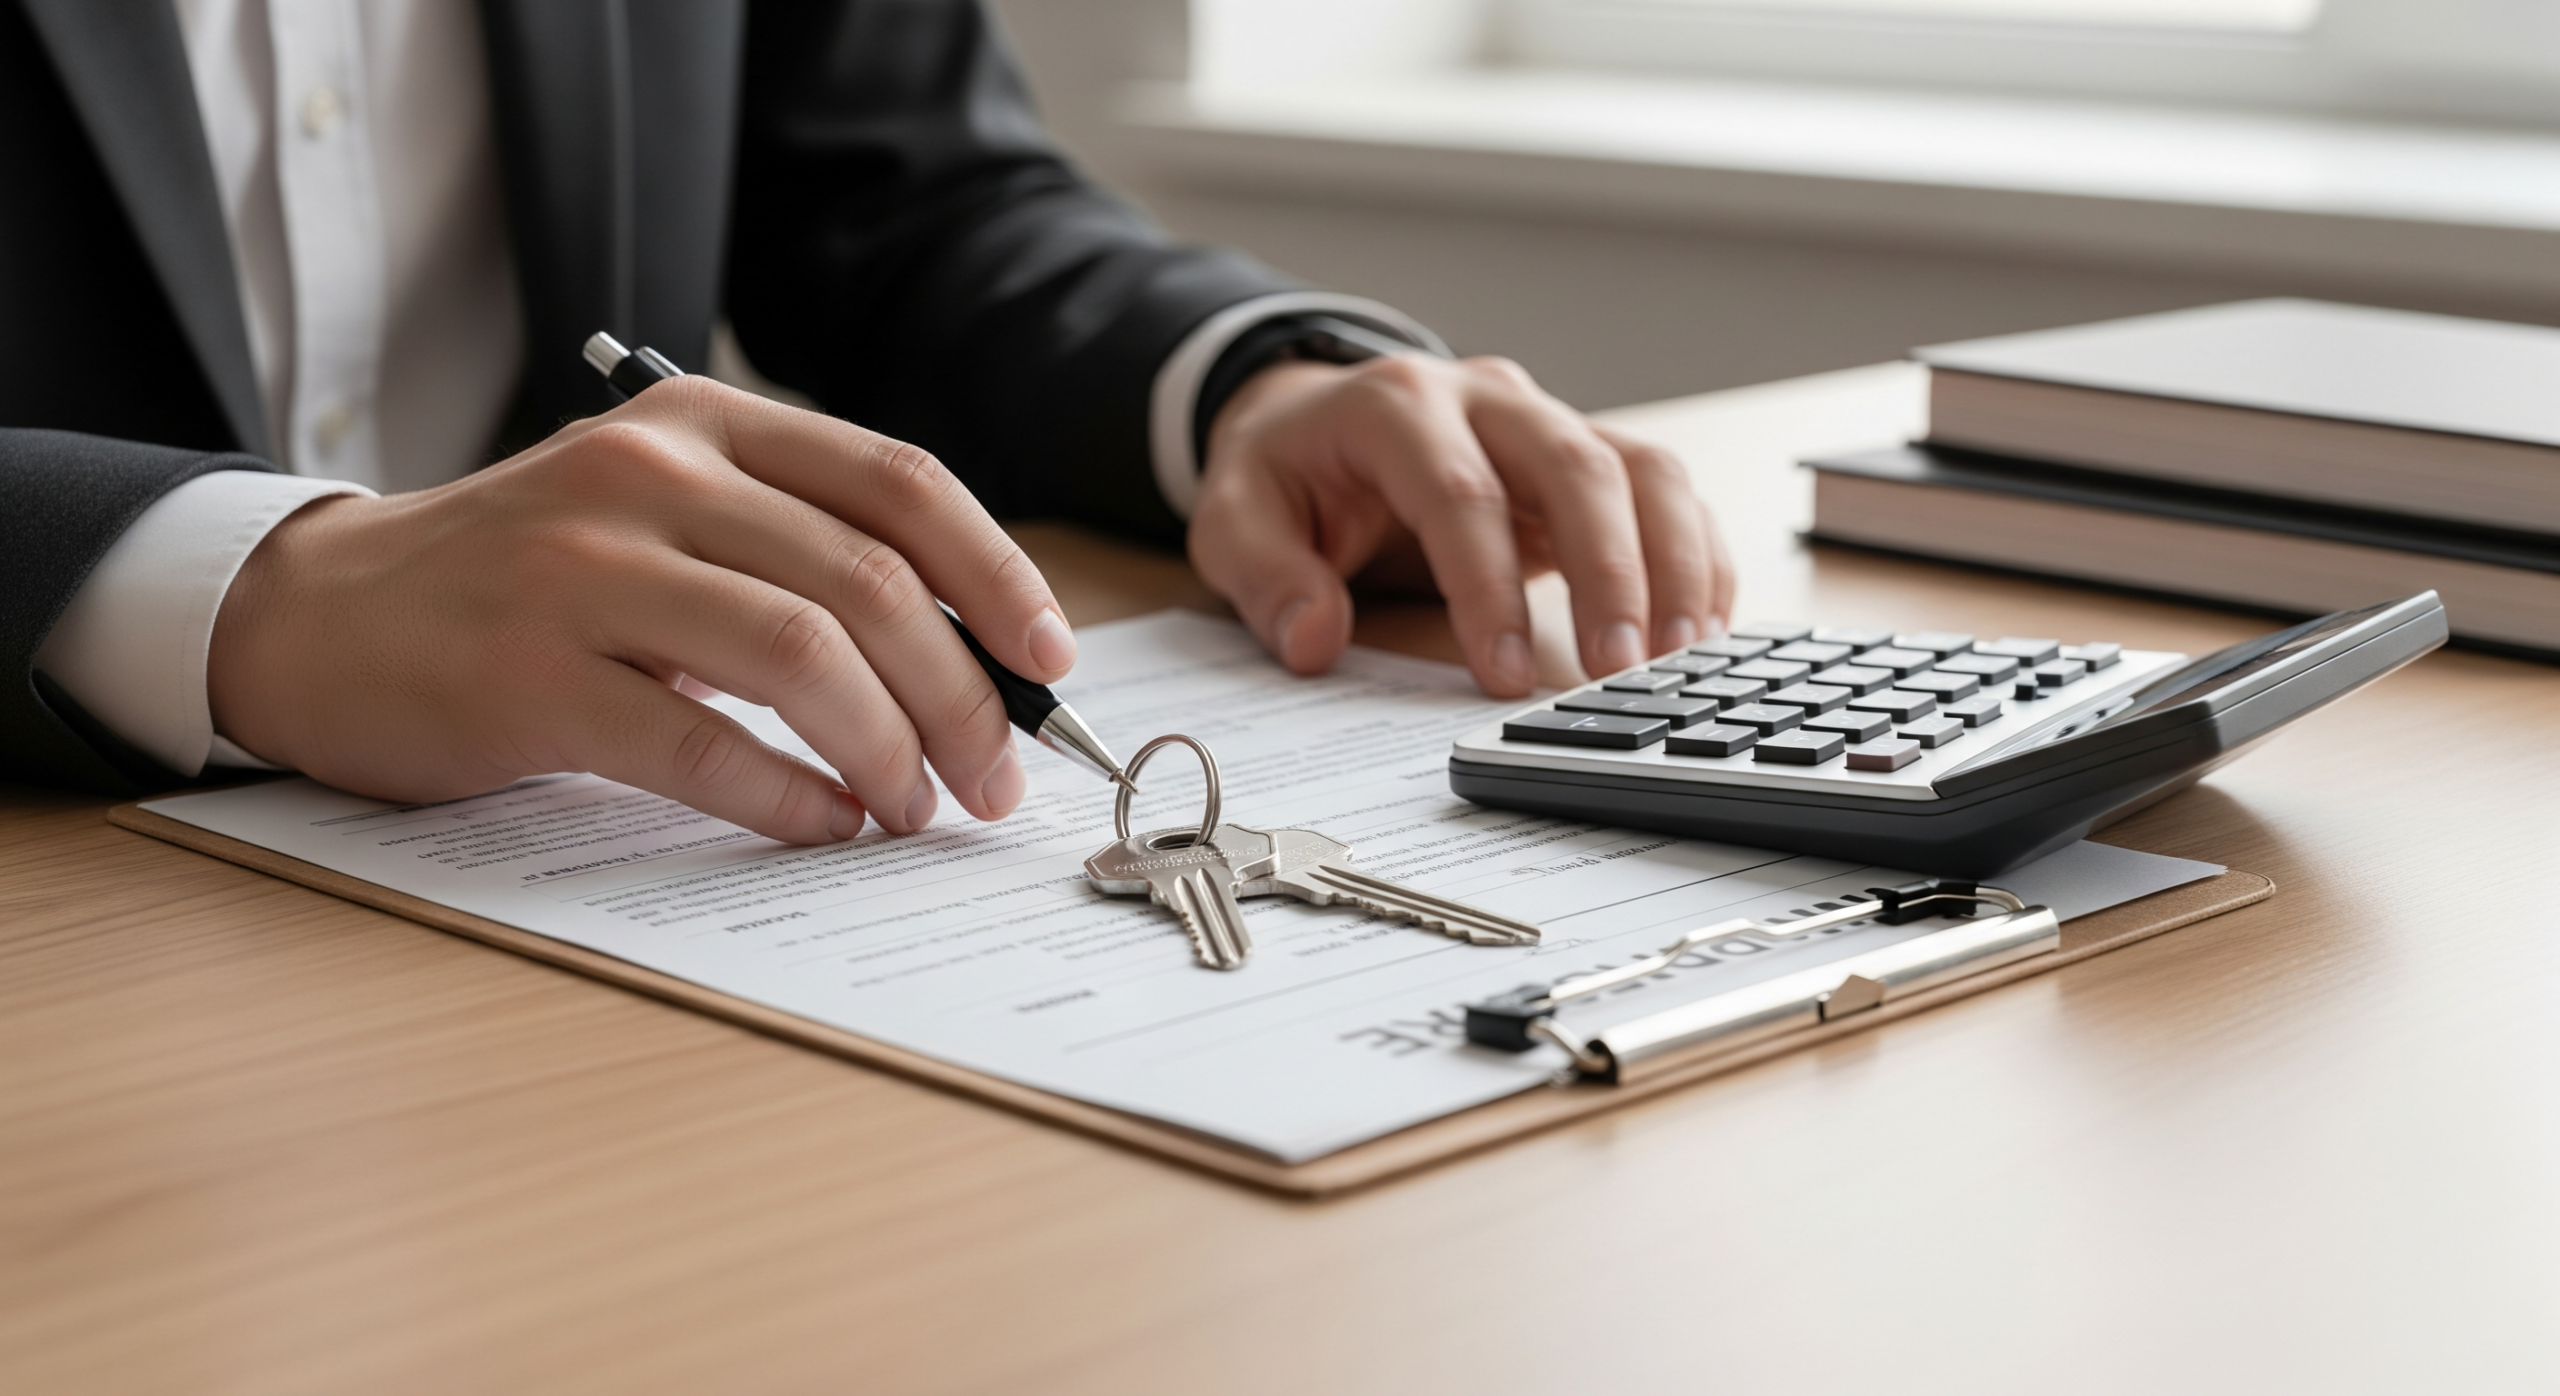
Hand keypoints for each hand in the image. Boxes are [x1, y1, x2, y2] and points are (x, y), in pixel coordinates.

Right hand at [207, 377, 1075, 842]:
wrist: (326, 615)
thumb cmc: (533, 579)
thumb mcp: (667, 519)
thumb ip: (797, 558)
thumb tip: (968, 665)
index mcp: (705, 423)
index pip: (899, 482)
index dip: (997, 576)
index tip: (1050, 662)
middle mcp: (650, 474)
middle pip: (869, 583)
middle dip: (961, 697)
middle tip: (993, 779)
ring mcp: (582, 568)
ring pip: (803, 656)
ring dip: (889, 750)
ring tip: (914, 808)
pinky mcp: (528, 674)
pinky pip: (699, 746)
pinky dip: (786, 797)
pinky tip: (824, 825)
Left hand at [1187, 355, 1734, 695]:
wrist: (1319, 420)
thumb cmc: (1289, 474)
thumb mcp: (1234, 519)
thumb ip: (1265, 576)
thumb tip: (1313, 638)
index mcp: (1397, 406)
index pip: (1459, 492)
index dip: (1489, 587)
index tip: (1505, 676)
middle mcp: (1488, 398)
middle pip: (1576, 465)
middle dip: (1609, 572)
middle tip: (1618, 670)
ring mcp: (1548, 420)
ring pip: (1642, 469)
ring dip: (1671, 564)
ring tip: (1677, 658)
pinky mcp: (1589, 456)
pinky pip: (1666, 493)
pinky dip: (1694, 558)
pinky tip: (1698, 631)